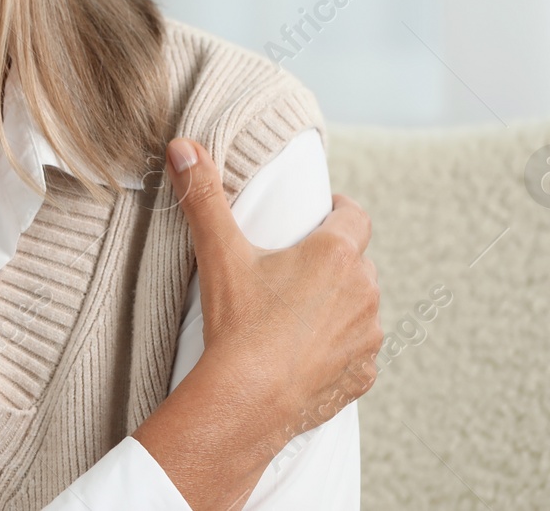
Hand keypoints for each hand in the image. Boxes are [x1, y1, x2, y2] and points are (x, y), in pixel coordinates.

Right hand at [132, 137, 381, 509]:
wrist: (246, 403)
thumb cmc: (237, 325)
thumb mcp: (219, 253)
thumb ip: (203, 195)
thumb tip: (182, 146)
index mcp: (336, 254)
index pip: (357, 216)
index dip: (340, 211)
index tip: (322, 214)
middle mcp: (364, 291)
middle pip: (358, 262)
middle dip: (334, 262)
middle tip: (294, 268)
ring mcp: (367, 337)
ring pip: (361, 308)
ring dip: (339, 306)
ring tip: (298, 313)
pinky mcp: (363, 375)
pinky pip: (358, 354)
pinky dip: (338, 350)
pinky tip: (306, 355)